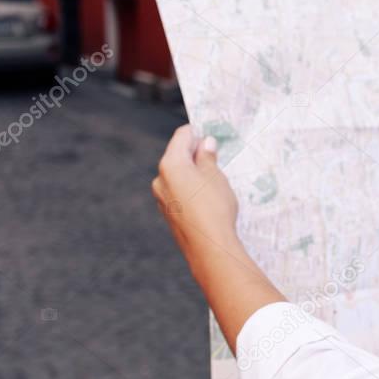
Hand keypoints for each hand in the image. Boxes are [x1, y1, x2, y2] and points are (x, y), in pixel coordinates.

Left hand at [152, 125, 240, 263]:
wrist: (209, 247)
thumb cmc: (214, 207)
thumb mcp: (216, 176)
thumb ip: (208, 157)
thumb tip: (205, 144)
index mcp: (170, 164)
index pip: (182, 136)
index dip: (198, 132)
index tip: (212, 134)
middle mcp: (160, 179)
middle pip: (177, 156)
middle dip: (196, 154)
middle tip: (217, 157)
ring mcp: (162, 198)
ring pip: (178, 176)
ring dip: (194, 172)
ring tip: (216, 180)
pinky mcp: (168, 213)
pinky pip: (178, 192)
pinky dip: (191, 189)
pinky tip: (208, 198)